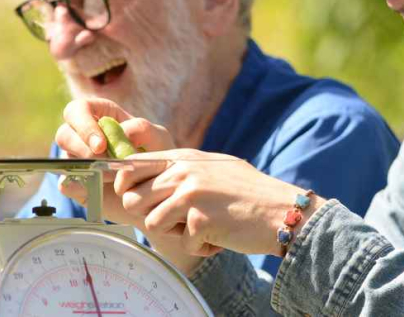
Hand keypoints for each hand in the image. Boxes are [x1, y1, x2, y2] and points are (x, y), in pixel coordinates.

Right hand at [55, 98, 176, 226]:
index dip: (84, 124)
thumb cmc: (156, 156)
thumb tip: (122, 131)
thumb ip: (143, 128)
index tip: (101, 145)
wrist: (157, 191)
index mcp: (101, 116)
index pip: (78, 109)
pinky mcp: (78, 184)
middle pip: (64, 134)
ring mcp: (78, 160)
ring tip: (113, 177)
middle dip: (82, 149)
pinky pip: (65, 184)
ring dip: (87, 167)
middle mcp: (84, 136)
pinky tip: (98, 188)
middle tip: (105, 162)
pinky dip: (79, 186)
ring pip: (64, 158)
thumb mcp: (158, 139)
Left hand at [114, 148, 324, 258]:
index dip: (122, 188)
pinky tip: (220, 236)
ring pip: (151, 224)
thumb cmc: (247, 193)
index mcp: (183, 157)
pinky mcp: (199, 220)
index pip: (129, 167)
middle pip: (132, 199)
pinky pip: (181, 243)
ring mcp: (190, 194)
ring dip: (175, 234)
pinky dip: (200, 246)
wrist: (281, 210)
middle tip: (177, 220)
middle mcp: (182, 171)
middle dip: (150, 215)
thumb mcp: (211, 168)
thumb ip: (179, 169)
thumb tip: (136, 174)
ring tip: (200, 227)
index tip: (134, 200)